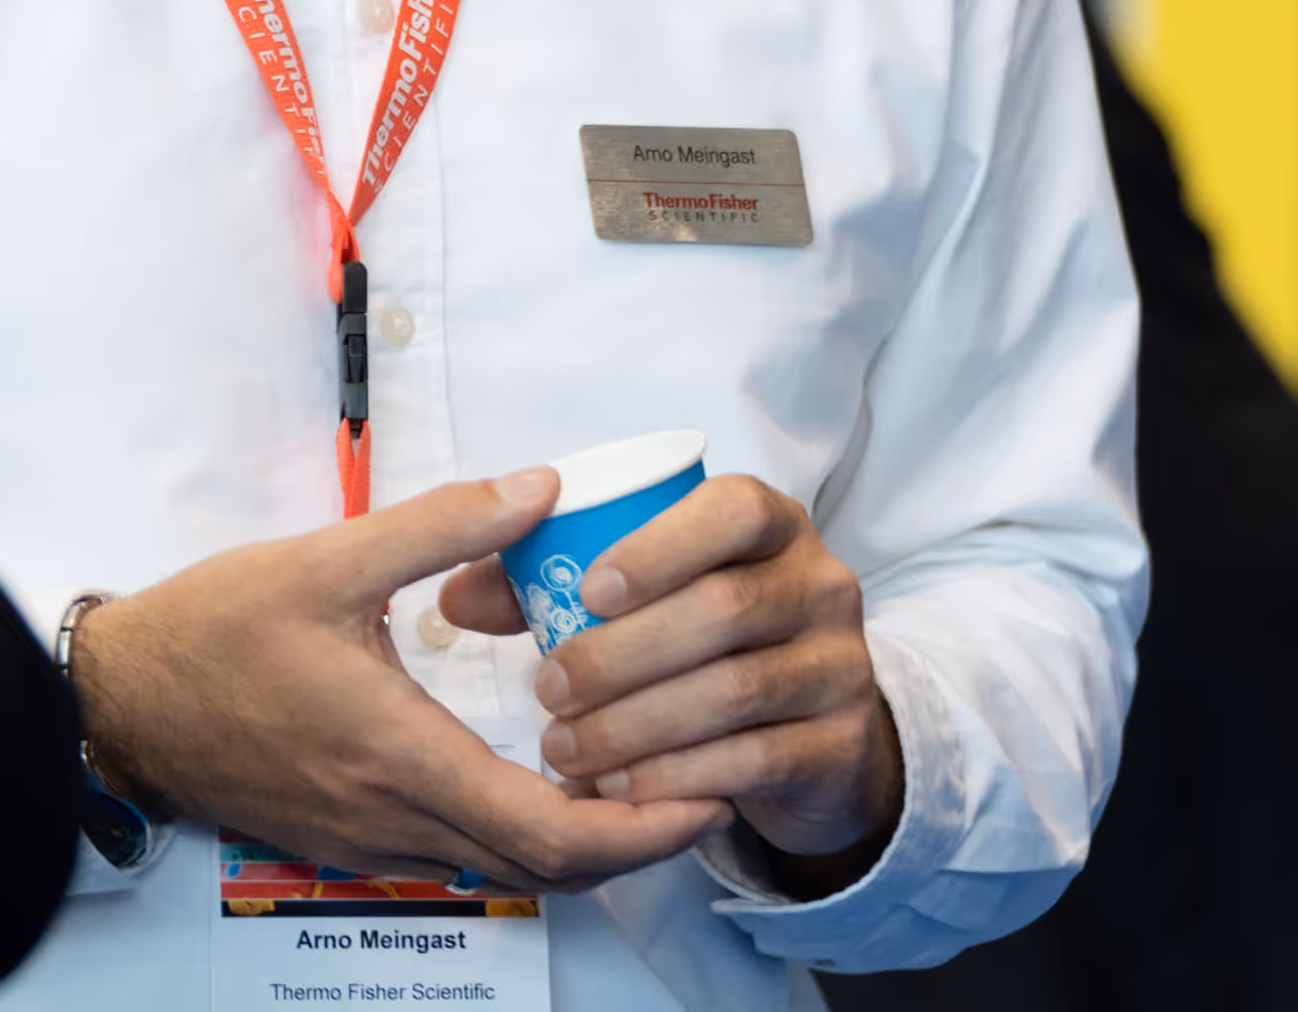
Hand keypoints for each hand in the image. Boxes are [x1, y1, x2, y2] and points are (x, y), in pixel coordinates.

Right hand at [74, 471, 730, 891]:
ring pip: (508, 870)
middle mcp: (396, 819)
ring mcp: (372, 842)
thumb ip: (442, 524)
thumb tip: (542, 487)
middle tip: (696, 787)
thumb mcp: (326, 559)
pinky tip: (539, 775)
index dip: (644, 829)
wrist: (120, 699)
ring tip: (634, 775)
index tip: (706, 793)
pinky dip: (523, 834)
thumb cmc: (211, 631)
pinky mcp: (350, 842)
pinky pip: (463, 855)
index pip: (552, 833)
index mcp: (400, 755)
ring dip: (582, 841)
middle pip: (550, 871)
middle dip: (637, 842)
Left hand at [441, 473, 901, 891]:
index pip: (732, 510)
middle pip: (726, 609)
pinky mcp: (840, 745)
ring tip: (565, 748)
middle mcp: (820, 583)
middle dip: (623, 654)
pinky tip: (619, 786)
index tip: (588, 592)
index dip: (660, 547)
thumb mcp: (635, 593)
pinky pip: (756, 759)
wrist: (801, 731)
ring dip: (636, 723)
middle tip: (548, 690)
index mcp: (767, 522)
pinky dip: (676, 775)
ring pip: (736, 689)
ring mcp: (840, 666)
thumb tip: (457, 600)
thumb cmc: (693, 637)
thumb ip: (546, 580)